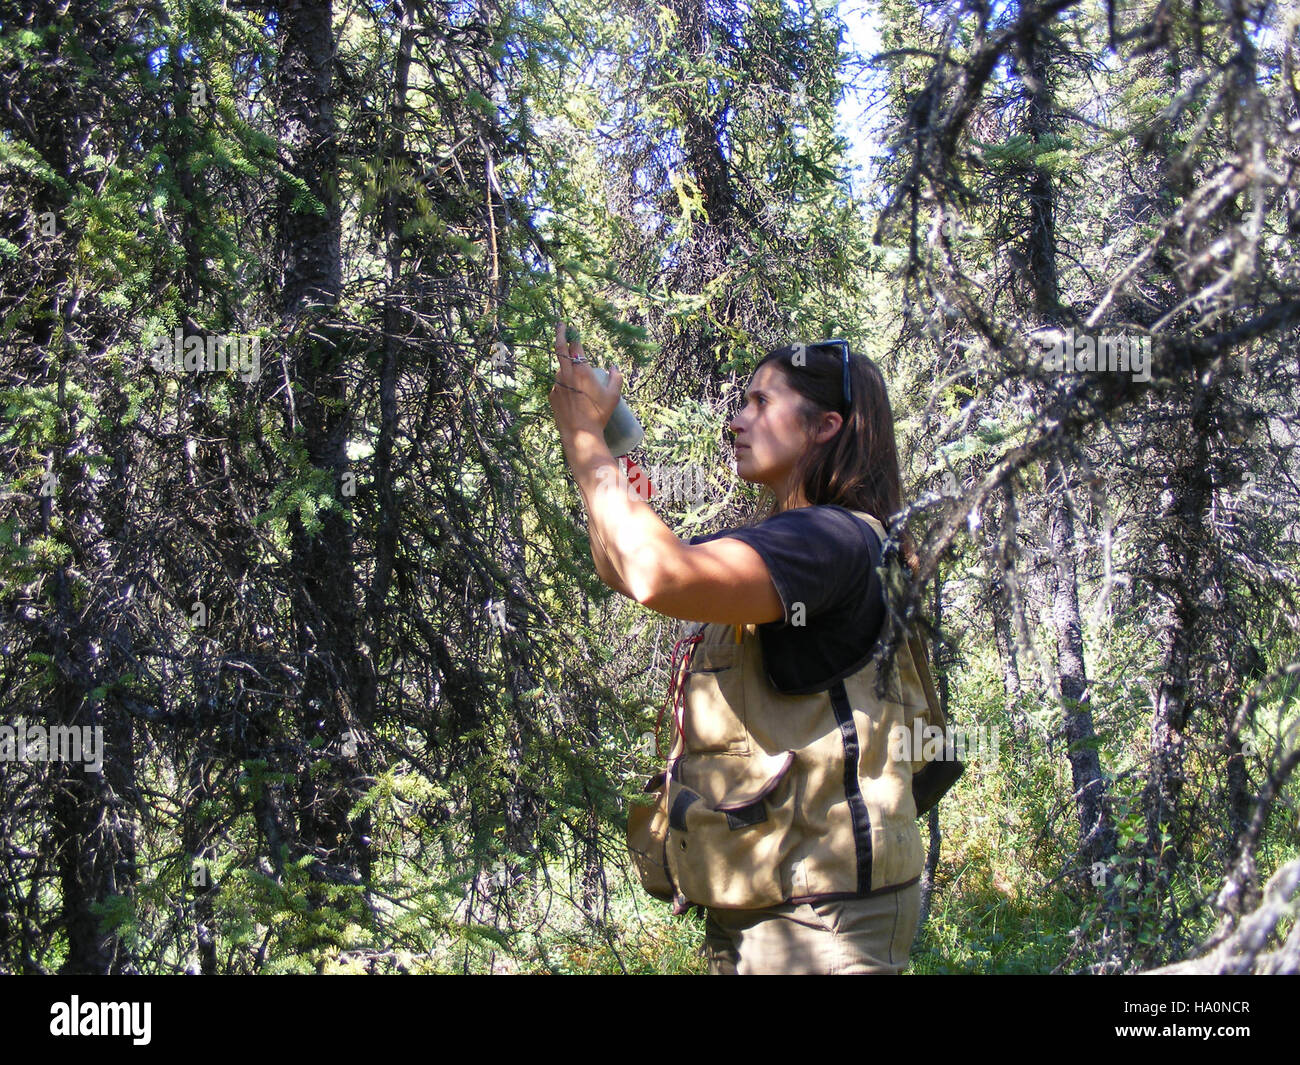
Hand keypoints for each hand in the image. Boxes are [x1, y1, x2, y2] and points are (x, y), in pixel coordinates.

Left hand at [548, 318, 623, 441]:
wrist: (580, 433)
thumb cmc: (599, 414)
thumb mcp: (613, 395)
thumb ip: (616, 377)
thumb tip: (614, 367)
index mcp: (581, 370)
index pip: (574, 345)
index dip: (573, 334)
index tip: (572, 328)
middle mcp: (566, 374)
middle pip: (559, 348)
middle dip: (560, 334)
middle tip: (560, 325)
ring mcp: (557, 384)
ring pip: (561, 369)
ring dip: (566, 367)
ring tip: (578, 378)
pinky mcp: (552, 395)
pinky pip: (559, 385)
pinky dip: (565, 384)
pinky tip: (574, 396)